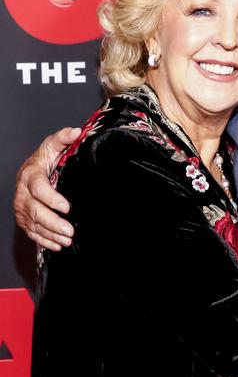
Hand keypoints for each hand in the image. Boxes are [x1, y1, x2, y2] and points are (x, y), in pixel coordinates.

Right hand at [14, 127, 80, 250]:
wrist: (30, 173)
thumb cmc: (44, 160)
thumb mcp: (52, 147)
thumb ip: (63, 139)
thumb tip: (76, 131)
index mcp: (30, 175)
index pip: (39, 189)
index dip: (52, 199)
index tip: (67, 207)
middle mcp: (23, 194)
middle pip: (36, 211)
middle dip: (53, 223)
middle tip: (70, 231)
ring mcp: (22, 209)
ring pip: (34, 225)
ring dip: (51, 234)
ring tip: (67, 240)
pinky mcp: (24, 219)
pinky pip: (32, 233)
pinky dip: (44, 240)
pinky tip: (57, 245)